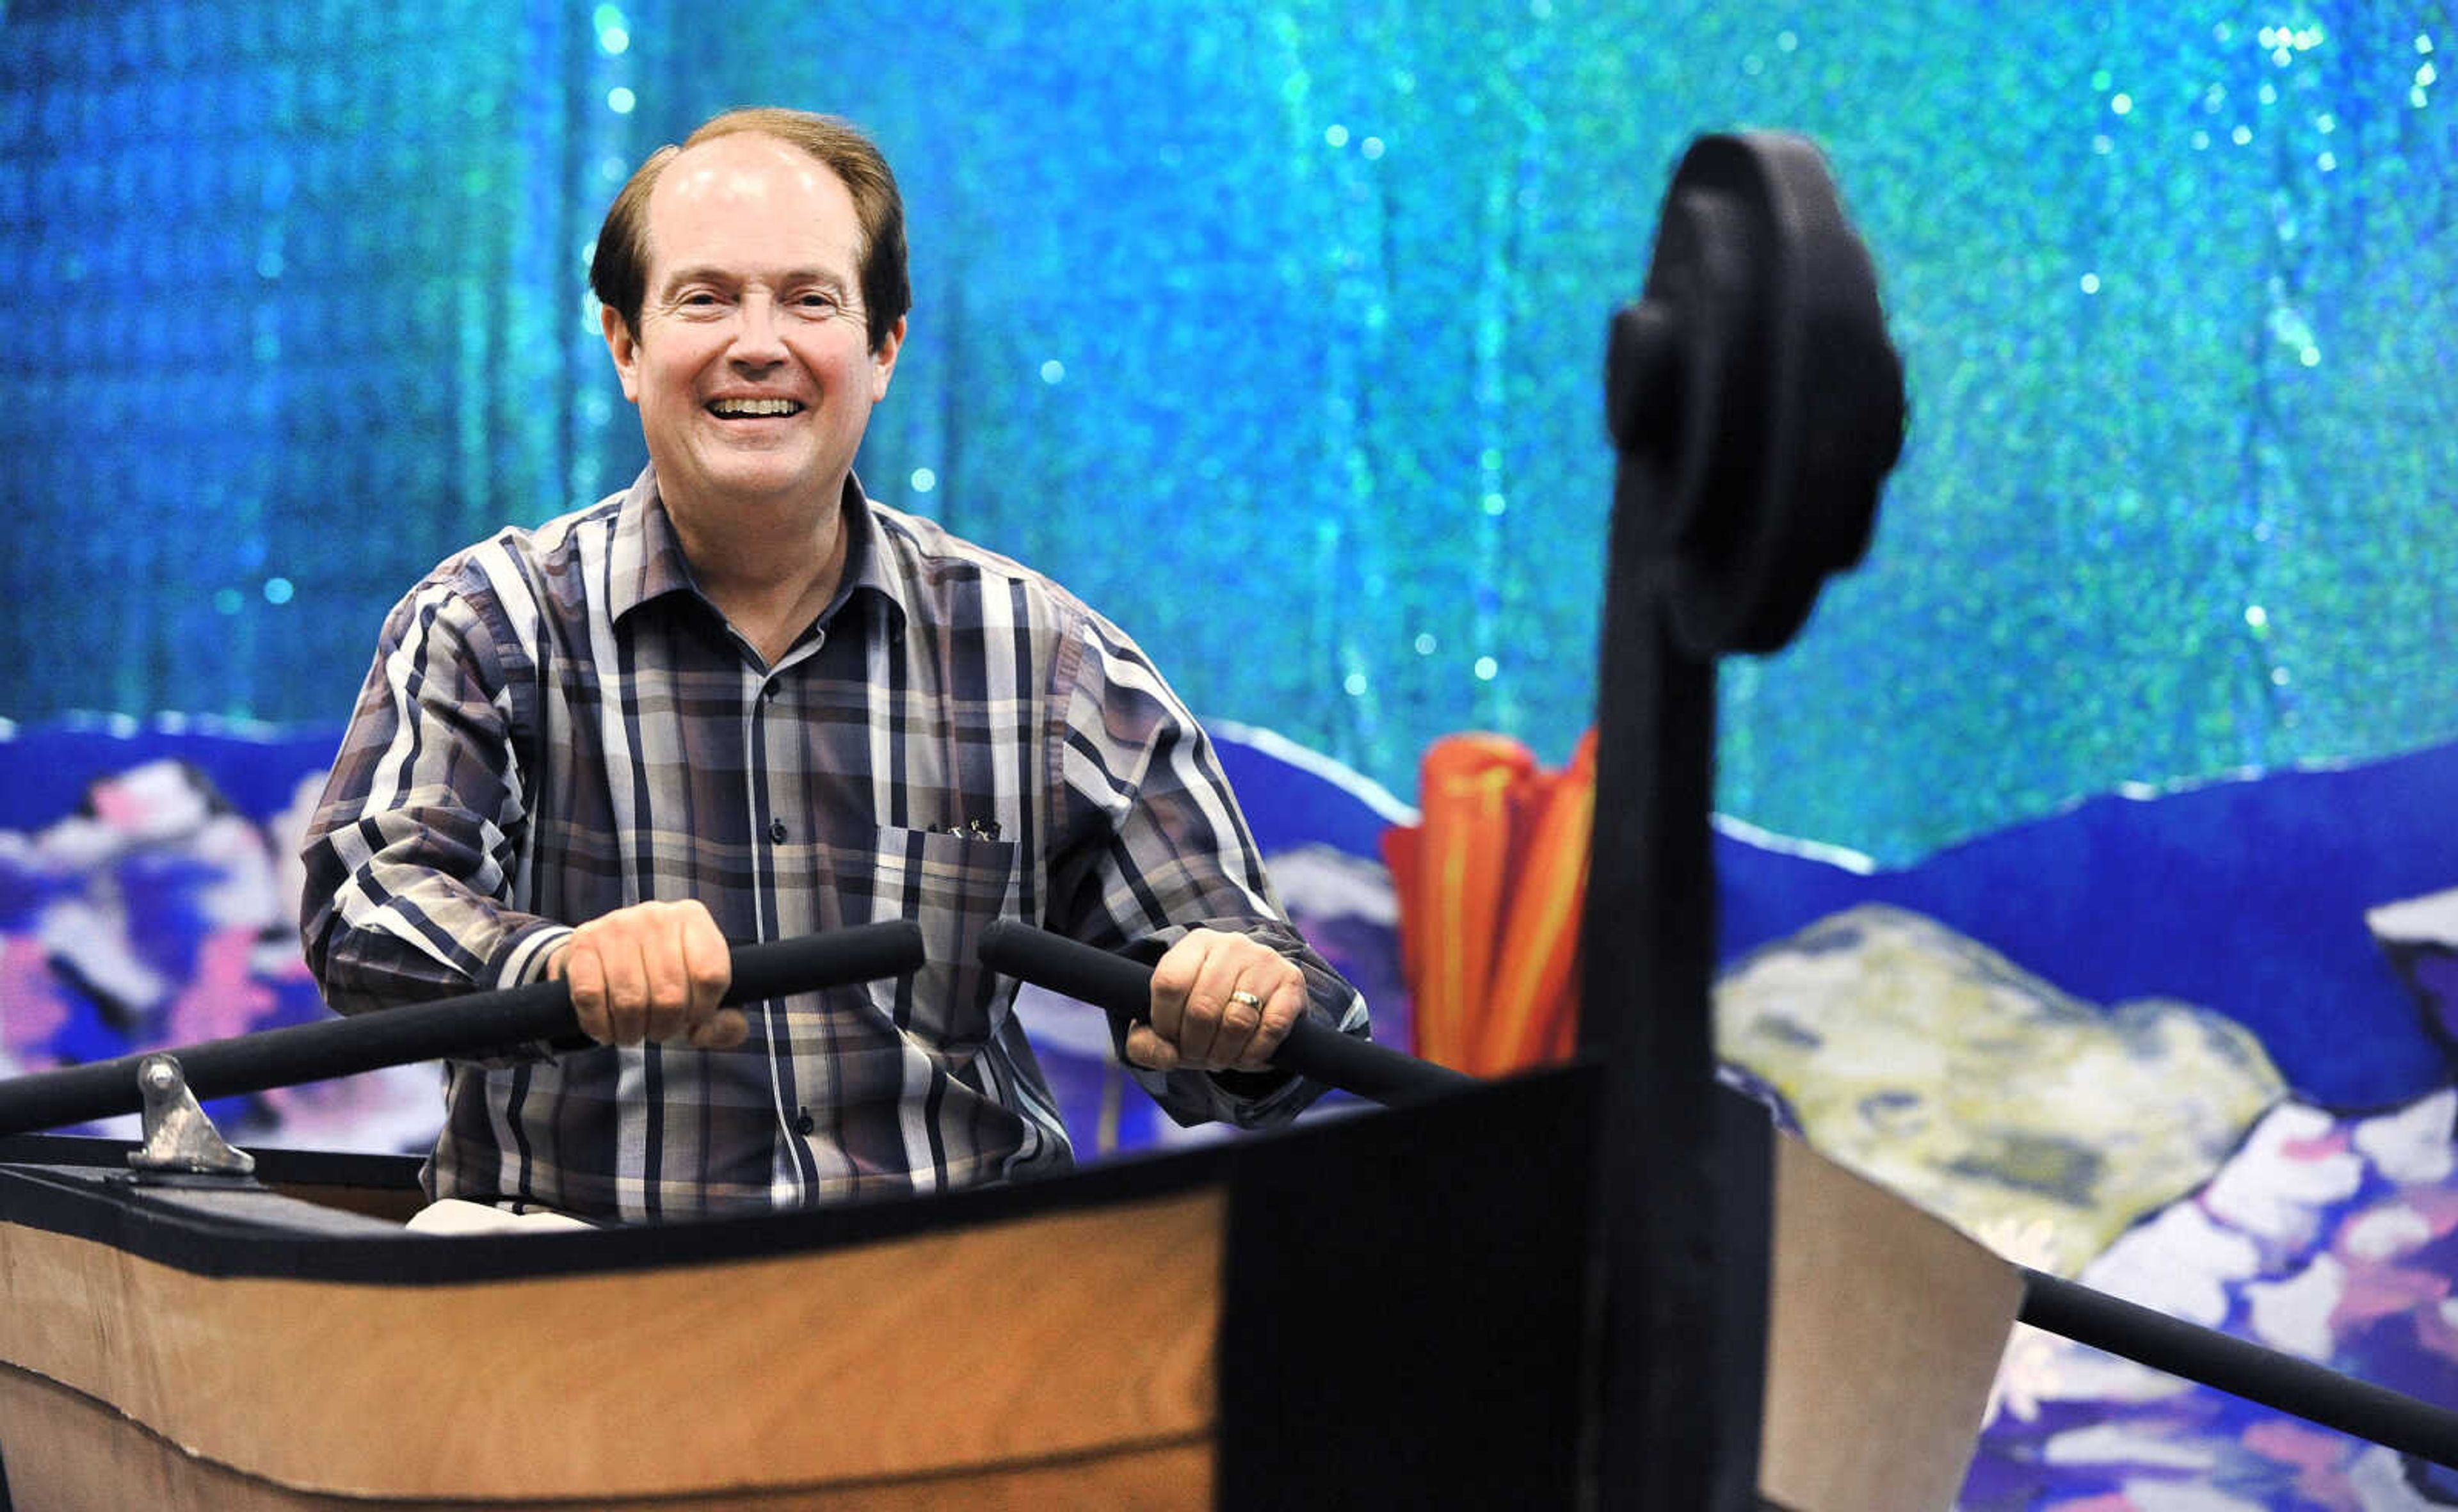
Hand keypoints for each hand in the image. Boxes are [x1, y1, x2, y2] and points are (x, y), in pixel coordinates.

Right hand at [551, 900, 745, 1049]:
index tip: (691, 1017)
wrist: (605, 959)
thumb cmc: (664, 982)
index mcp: (694, 919)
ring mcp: (617, 924)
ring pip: (630, 1000)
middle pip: (670, 995)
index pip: (711, 976)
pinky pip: (591, 997)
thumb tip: (706, 1032)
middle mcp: (657, 914)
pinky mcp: (583, 941)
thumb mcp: (704, 1000)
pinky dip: (600, 1024)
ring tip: (632, 1031)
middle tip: (657, 1030)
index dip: (702, 1010)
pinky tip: (606, 1027)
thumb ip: (726, 1024)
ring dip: (631, 1031)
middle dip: (665, 1027)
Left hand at [1125, 928, 1304, 1074]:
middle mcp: (1231, 945)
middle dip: (1195, 1047)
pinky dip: (1255, 1053)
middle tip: (1198, 1057)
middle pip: (1202, 1008)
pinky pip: (1271, 1029)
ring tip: (1220, 1058)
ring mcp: (1265, 960)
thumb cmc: (1204, 1009)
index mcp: (1195, 944)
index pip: (1169, 983)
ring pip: (1237, 1021)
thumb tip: (1167, 1057)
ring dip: (1225, 1054)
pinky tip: (1246, 1055)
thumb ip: (1147, 1043)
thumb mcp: (1168, 1020)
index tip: (1170, 1040)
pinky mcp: (1292, 982)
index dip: (1165, 1023)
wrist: (1259, 997)